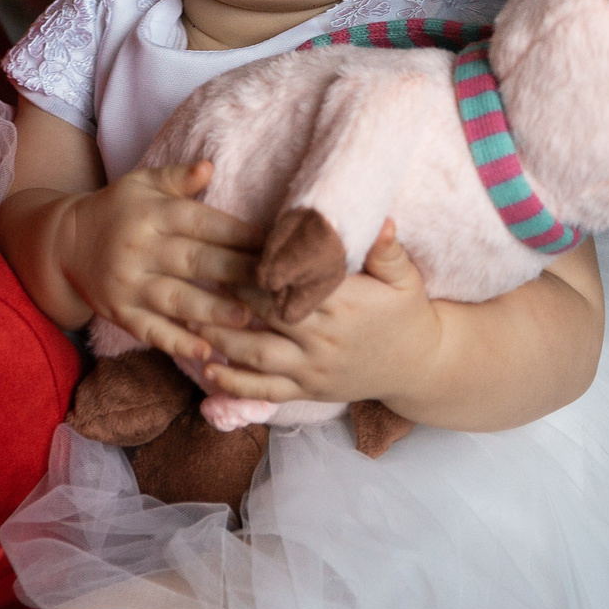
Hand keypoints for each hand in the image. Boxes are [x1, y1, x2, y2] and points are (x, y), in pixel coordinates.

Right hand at [56, 162, 262, 361]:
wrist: (65, 243)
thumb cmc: (117, 209)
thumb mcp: (141, 183)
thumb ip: (177, 178)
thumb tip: (210, 166)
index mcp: (151, 214)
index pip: (202, 223)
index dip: (240, 234)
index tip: (275, 245)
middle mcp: (140, 249)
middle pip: (195, 262)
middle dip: (238, 273)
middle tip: (276, 285)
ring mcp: (128, 284)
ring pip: (176, 300)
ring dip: (214, 312)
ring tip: (249, 319)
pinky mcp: (119, 313)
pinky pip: (151, 331)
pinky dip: (178, 343)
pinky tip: (207, 353)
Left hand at [192, 222, 443, 408]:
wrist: (420, 366)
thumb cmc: (407, 312)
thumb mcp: (405, 277)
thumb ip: (387, 249)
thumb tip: (383, 219)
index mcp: (344, 305)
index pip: (291, 283)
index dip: (258, 267)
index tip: (229, 249)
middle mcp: (323, 338)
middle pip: (265, 314)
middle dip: (228, 296)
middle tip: (194, 275)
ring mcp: (313, 368)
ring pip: (257, 354)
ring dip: (220, 338)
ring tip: (188, 318)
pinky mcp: (308, 390)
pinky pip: (265, 389)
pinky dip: (234, 384)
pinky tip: (208, 371)